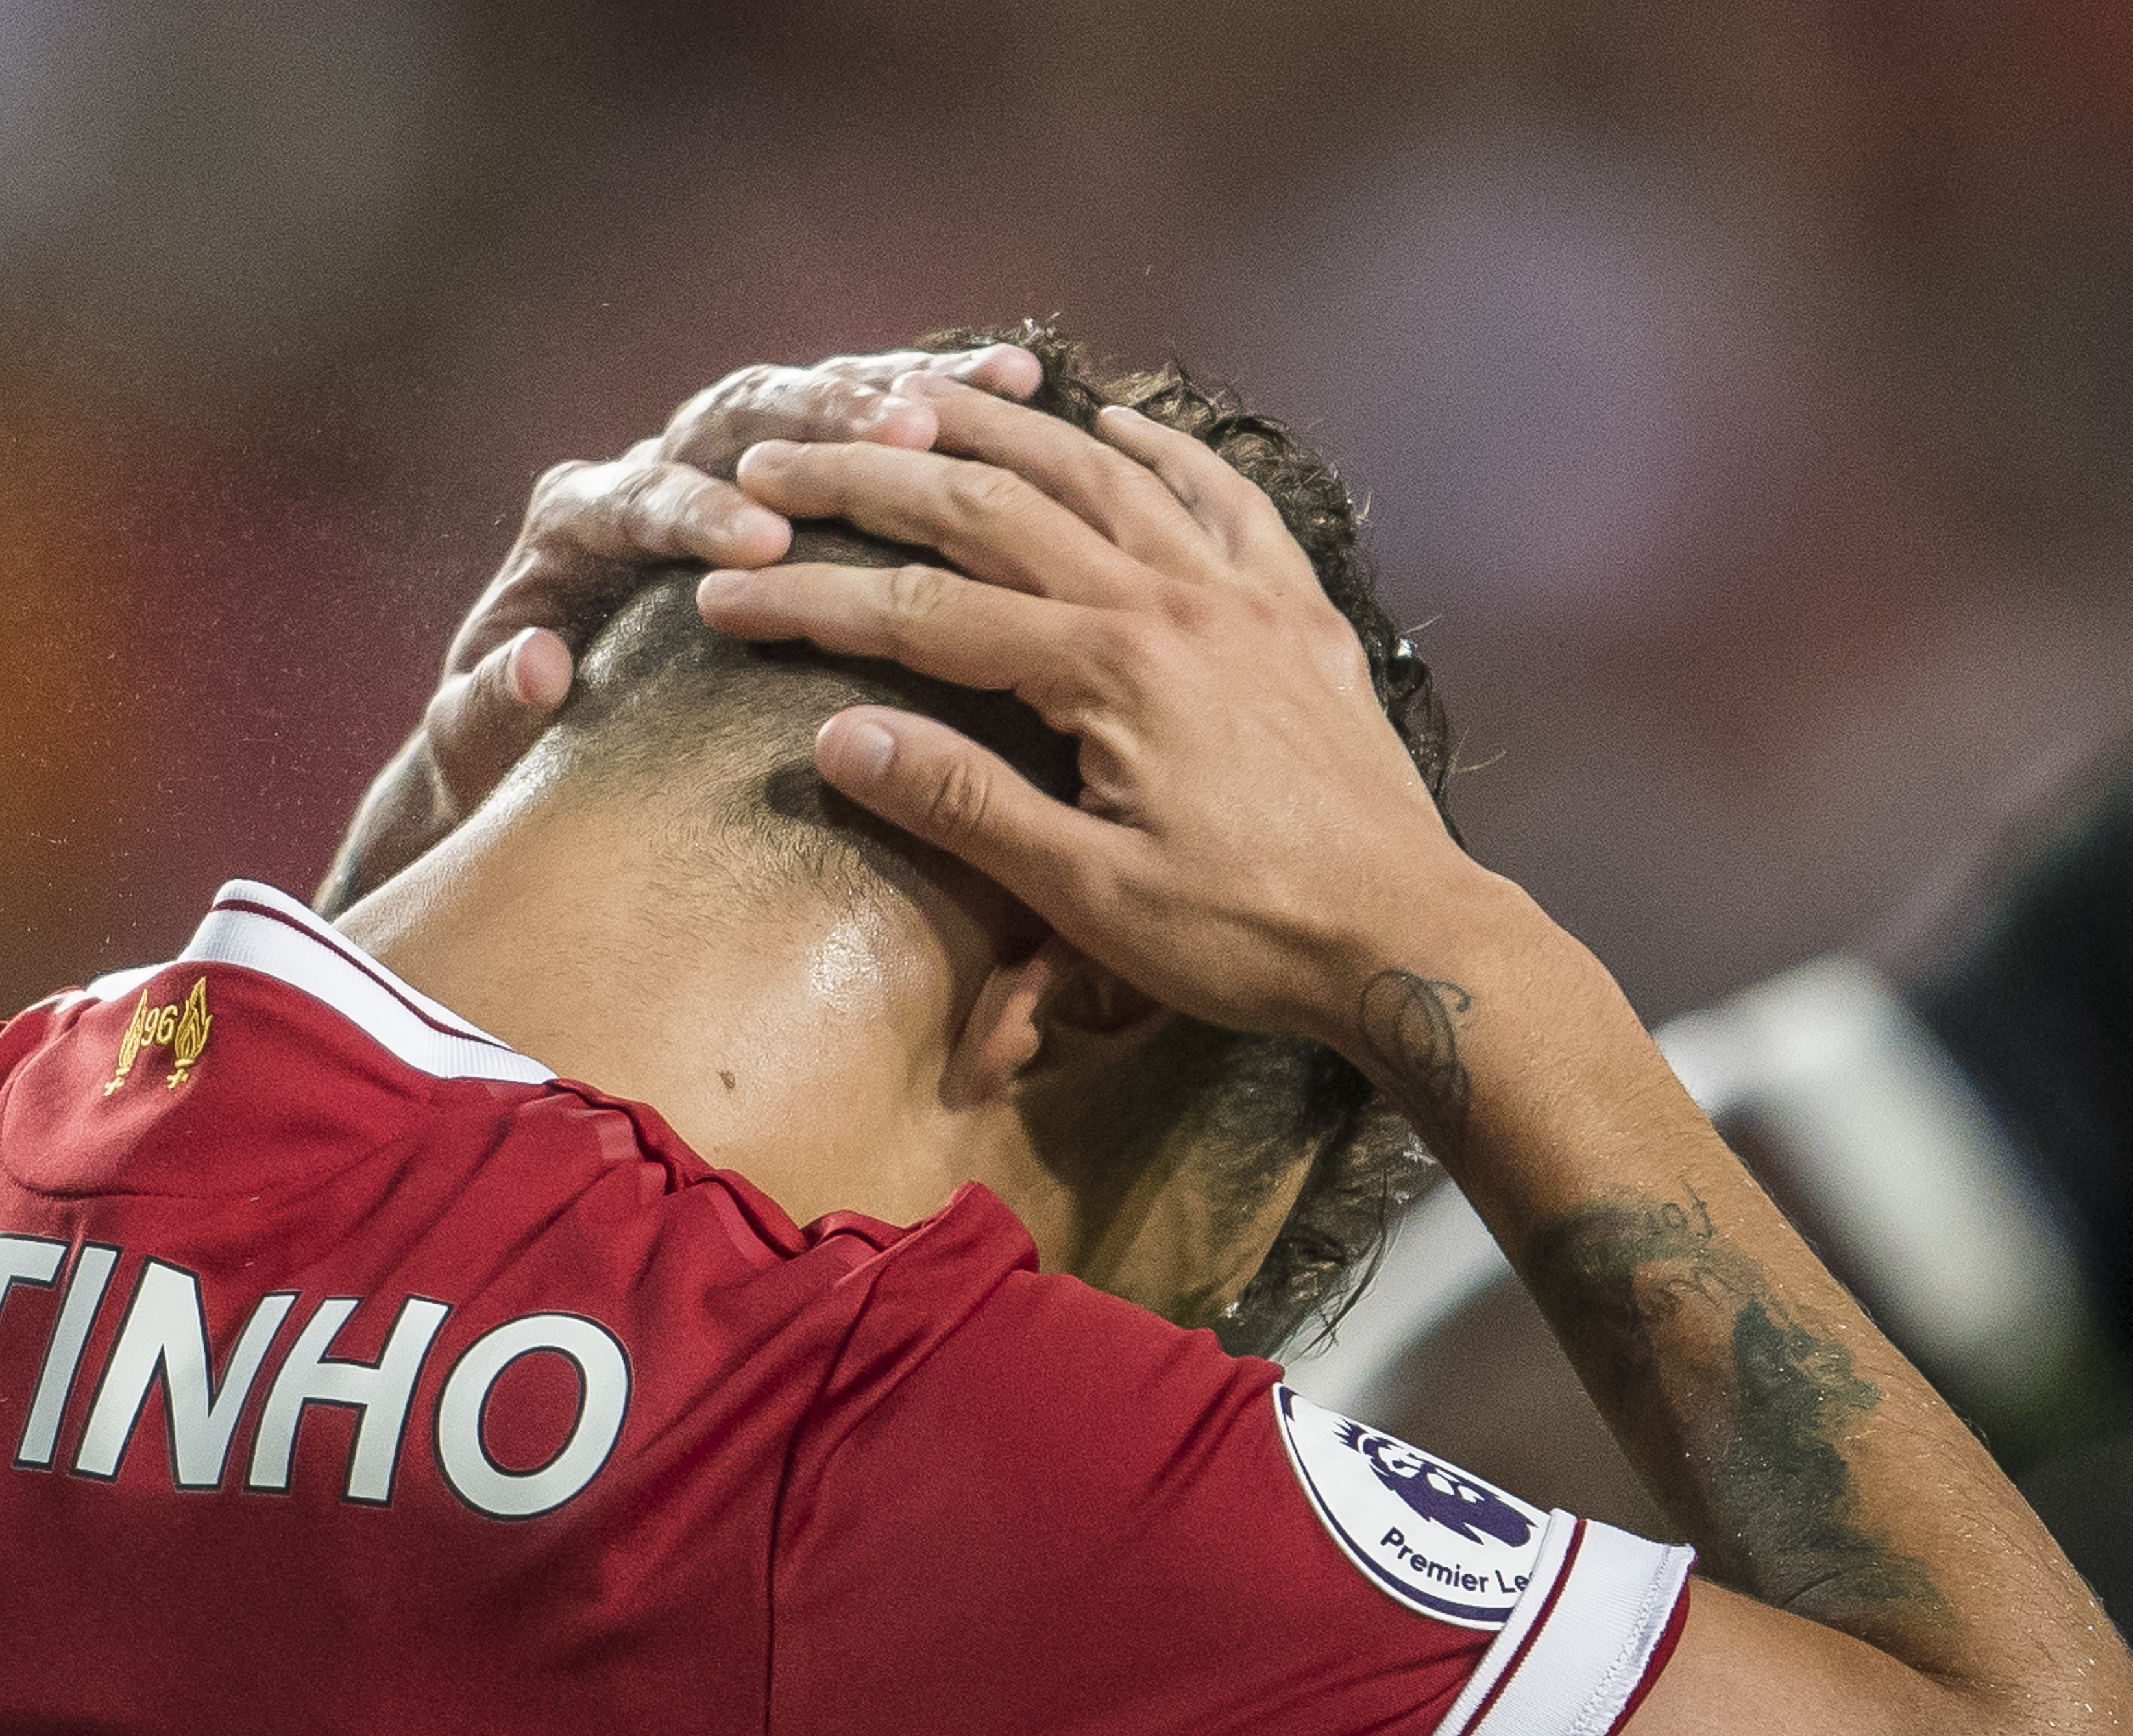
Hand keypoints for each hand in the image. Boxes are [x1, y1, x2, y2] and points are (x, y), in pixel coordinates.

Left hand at [316, 344, 1043, 912]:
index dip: (697, 510)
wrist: (528, 737)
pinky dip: (935, 404)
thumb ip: (484, 709)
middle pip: (734, 417)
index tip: (759, 538)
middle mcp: (647, 471)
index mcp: (573, 525)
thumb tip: (537, 662)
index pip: (635, 496)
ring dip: (896, 397)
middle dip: (822, 422)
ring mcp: (722, 464)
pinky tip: (1019, 389)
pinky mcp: (785, 480)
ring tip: (991, 400)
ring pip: (808, 401)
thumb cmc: (504, 751)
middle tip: (903, 439)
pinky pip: (861, 424)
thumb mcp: (473, 743)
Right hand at [692, 375, 1484, 1044]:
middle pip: (994, 507)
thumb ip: (965, 804)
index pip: (923, 613)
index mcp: (1110, 670)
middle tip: (776, 457)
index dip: (812, 600)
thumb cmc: (1249, 937)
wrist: (1412, 941)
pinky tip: (1114, 424)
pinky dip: (1163, 452)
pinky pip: (1224, 499)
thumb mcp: (1090, 897)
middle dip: (871, 477)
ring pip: (1100, 474)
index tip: (720, 596)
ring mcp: (1243, 596)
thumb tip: (841, 735)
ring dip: (998, 428)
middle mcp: (1172, 602)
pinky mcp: (1297, 614)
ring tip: (912, 397)